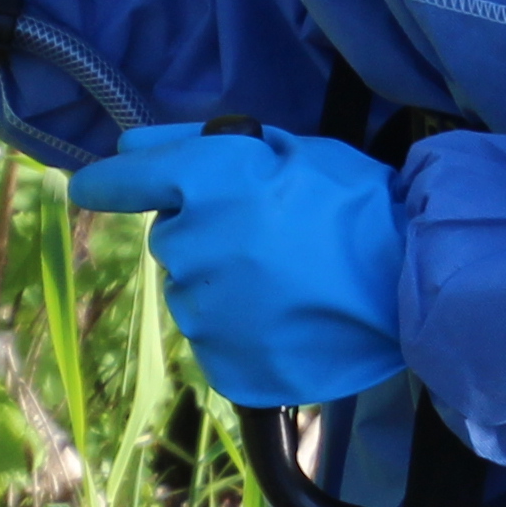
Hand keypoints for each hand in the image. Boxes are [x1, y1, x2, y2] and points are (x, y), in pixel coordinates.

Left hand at [64, 125, 404, 406]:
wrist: (415, 283)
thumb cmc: (355, 206)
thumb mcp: (285, 149)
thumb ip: (198, 144)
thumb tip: (126, 144)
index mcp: (207, 182)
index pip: (129, 180)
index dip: (107, 182)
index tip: (91, 186)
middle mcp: (194, 244)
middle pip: (171, 238)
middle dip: (204, 232)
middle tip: (266, 235)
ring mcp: (208, 311)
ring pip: (192, 291)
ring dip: (222, 284)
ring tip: (286, 282)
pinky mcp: (226, 362)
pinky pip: (215, 339)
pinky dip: (241, 330)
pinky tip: (286, 319)